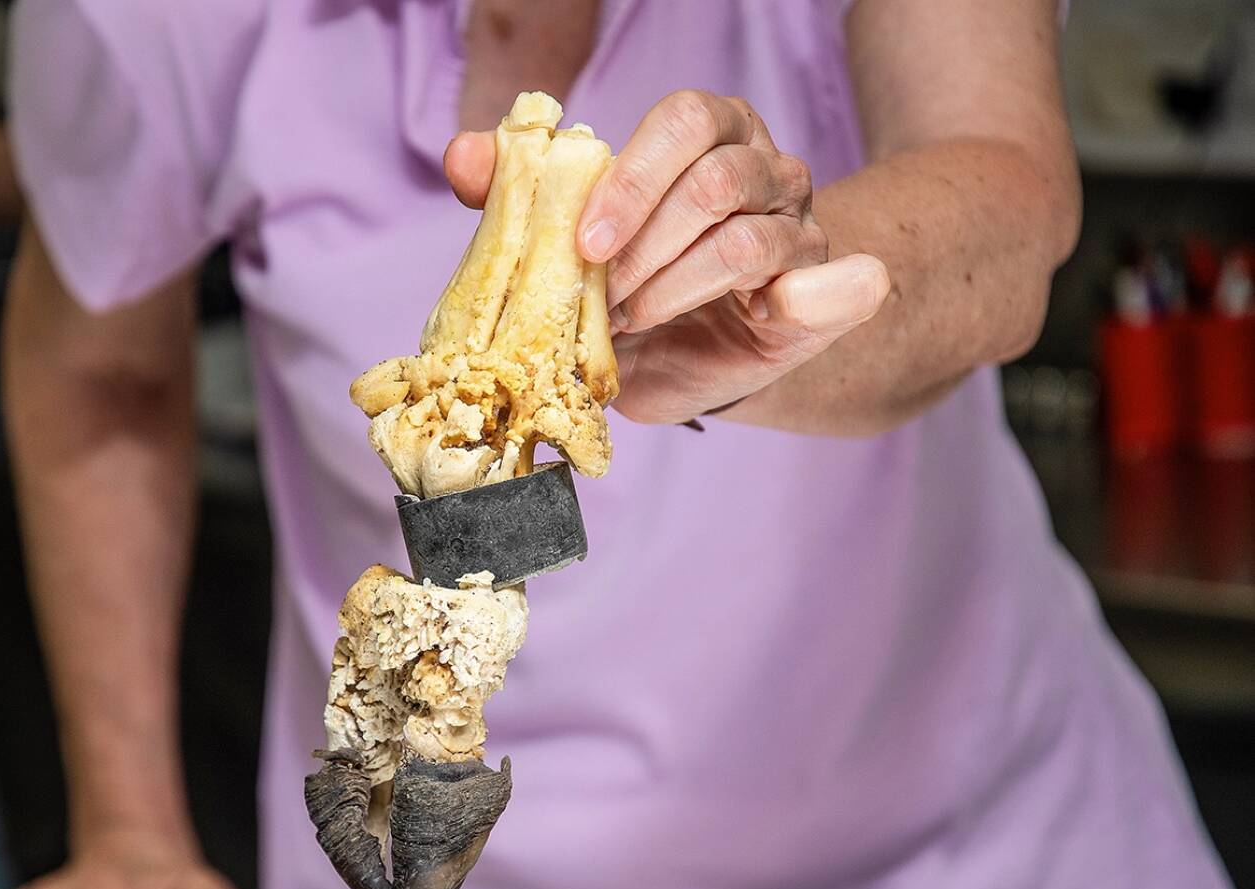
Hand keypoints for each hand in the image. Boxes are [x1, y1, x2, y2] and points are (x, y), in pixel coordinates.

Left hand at [445, 90, 890, 423]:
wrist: (692, 357)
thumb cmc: (632, 288)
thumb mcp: (571, 247)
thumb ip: (517, 198)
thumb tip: (463, 157)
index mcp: (708, 132)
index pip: (683, 121)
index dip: (631, 180)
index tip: (586, 245)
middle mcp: (764, 166)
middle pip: (715, 182)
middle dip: (644, 250)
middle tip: (604, 300)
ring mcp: (800, 225)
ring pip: (746, 241)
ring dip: (676, 292)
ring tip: (636, 322)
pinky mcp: (827, 288)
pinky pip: (836, 286)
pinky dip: (800, 301)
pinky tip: (761, 315)